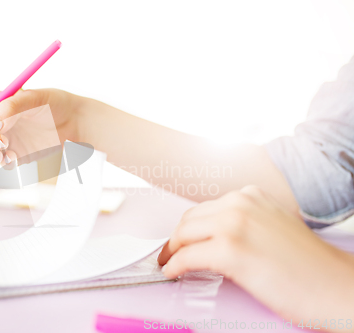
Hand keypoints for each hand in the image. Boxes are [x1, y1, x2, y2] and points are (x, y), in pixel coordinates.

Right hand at [0, 89, 83, 163]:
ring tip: (9, 151)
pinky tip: (17, 158)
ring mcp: (7, 140)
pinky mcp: (19, 155)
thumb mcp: (35, 97)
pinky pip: (6, 163)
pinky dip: (8, 162)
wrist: (78, 124)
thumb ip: (12, 108)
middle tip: (0, 142)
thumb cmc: (57, 103)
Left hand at [157, 185, 353, 329]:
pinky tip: (172, 272)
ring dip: (171, 251)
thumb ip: (243, 222)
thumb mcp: (272, 226)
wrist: (337, 286)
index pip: (204, 208)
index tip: (180, 239)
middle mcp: (240, 203)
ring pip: (183, 235)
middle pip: (189, 219)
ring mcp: (234, 224)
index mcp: (251, 194)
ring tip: (169, 263)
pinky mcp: (230, 250)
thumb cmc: (309, 265)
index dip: (189, 227)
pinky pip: (186, 257)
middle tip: (169, 253)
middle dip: (175, 238)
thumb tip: (211, 236)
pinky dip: (174, 266)